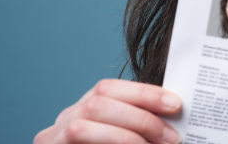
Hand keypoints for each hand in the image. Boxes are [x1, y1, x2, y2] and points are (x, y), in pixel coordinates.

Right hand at [34, 79, 182, 143]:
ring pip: (84, 122)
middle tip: (171, 137)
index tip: (175, 104)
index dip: (143, 93)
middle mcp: (63, 121)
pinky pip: (77, 139)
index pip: (108, 88)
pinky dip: (113, 143)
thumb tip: (171, 127)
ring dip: (127, 135)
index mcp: (82, 111)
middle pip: (98, 100)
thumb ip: (137, 131)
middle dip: (141, 116)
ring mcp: (52, 139)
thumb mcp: (126, 139)